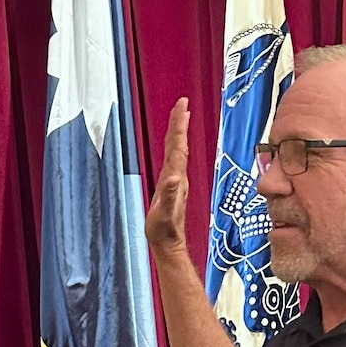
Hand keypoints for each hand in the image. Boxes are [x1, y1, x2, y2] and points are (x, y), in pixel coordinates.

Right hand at [144, 96, 190, 259]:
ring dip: (179, 132)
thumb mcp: (164, 213)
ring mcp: (176, 181)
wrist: (168, 243)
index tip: (182, 107)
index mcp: (175, 178)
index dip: (179, 127)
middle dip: (179, 123)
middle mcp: (178, 176)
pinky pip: (174, 159)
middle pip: (179, 145)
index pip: (177, 147)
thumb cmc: (163, 230)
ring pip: (178, 151)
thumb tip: (174, 177)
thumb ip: (169, 196)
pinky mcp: (173, 186)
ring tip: (180, 116)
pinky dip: (174, 146)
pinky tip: (174, 144)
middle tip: (182, 103)